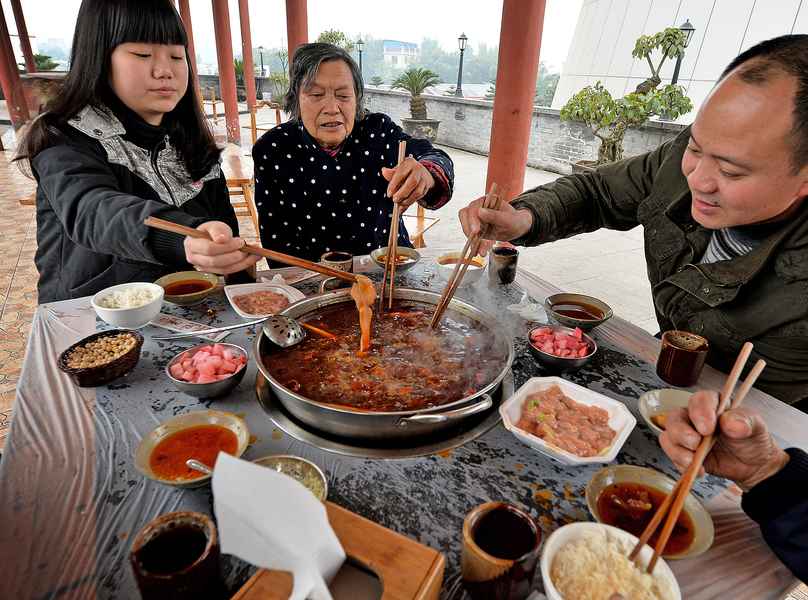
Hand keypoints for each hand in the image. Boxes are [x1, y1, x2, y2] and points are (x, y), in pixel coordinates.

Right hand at [184, 221, 259, 274]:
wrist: (209, 238)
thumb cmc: (210, 232)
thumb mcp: (213, 225)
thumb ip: (218, 230)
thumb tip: (222, 239)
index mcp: (192, 245)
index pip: (209, 249)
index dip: (226, 247)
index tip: (239, 242)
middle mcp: (195, 258)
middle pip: (216, 261)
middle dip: (234, 256)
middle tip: (247, 249)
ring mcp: (204, 267)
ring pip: (224, 269)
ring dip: (242, 263)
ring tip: (254, 254)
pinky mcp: (214, 272)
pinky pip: (229, 271)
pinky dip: (242, 265)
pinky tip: (251, 259)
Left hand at [380, 157, 434, 208]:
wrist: (421, 173)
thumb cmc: (406, 172)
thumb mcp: (398, 170)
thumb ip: (391, 173)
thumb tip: (384, 171)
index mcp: (409, 163)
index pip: (401, 173)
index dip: (394, 184)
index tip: (389, 194)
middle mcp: (418, 169)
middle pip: (412, 182)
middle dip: (402, 193)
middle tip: (394, 200)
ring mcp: (423, 178)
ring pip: (417, 191)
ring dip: (407, 200)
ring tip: (399, 203)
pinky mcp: (426, 187)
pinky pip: (419, 197)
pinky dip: (410, 203)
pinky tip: (403, 206)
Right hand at [458, 196, 532, 254]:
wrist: (516, 229)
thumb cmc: (514, 221)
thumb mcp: (508, 219)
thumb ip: (495, 216)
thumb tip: (480, 212)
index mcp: (486, 201)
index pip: (473, 207)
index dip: (472, 218)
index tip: (476, 230)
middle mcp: (479, 208)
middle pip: (465, 215)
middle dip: (467, 228)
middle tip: (474, 239)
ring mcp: (476, 219)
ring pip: (466, 227)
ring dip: (471, 239)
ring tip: (480, 250)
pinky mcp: (476, 230)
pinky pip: (472, 237)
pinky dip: (475, 245)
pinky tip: (479, 252)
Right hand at [659, 390, 789, 490]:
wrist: (753, 465)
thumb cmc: (752, 440)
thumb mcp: (756, 426)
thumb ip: (745, 420)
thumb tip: (731, 423)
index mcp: (713, 404)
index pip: (699, 400)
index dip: (699, 412)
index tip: (708, 428)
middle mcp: (695, 417)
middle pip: (675, 417)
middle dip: (681, 432)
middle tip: (695, 443)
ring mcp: (687, 434)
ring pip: (668, 436)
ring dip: (678, 450)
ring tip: (694, 461)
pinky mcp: (683, 452)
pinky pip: (672, 455)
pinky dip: (682, 464)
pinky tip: (699, 469)